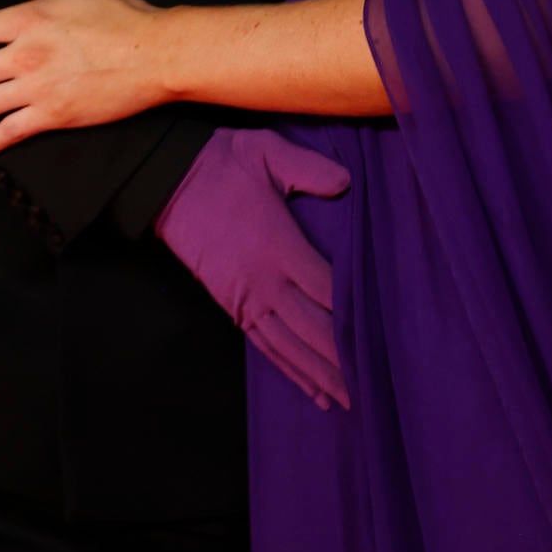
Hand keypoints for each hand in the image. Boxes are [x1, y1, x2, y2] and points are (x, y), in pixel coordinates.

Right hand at [156, 127, 351, 411]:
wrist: (168, 178)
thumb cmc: (223, 162)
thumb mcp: (267, 150)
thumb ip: (308, 168)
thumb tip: (347, 182)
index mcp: (278, 244)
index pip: (327, 288)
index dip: (354, 314)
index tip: (384, 338)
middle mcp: (265, 280)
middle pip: (313, 329)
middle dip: (344, 360)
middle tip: (376, 388)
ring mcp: (246, 297)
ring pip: (291, 346)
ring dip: (320, 374)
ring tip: (350, 402)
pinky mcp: (231, 305)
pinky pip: (265, 345)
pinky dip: (290, 369)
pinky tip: (311, 388)